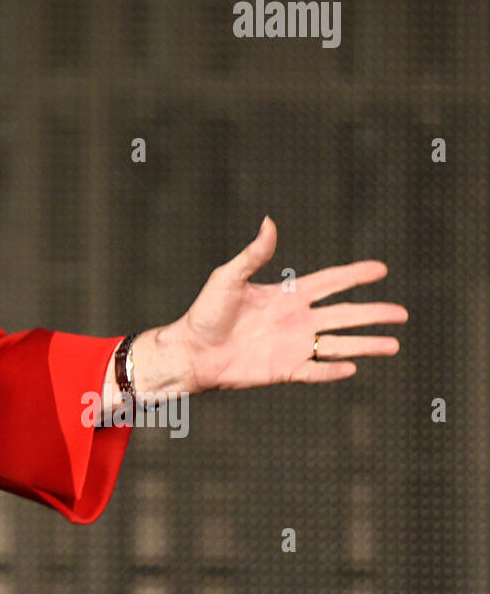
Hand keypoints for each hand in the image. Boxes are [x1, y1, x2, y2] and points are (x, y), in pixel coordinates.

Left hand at [167, 216, 407, 393]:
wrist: (191, 350)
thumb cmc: (205, 312)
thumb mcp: (228, 277)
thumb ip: (254, 254)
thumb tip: (268, 221)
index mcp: (286, 296)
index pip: (329, 283)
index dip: (354, 275)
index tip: (381, 269)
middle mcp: (295, 321)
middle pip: (344, 315)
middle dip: (373, 313)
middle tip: (403, 313)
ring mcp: (292, 346)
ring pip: (338, 345)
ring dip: (365, 345)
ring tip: (394, 345)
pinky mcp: (284, 370)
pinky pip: (315, 371)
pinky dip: (333, 371)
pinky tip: (353, 368)